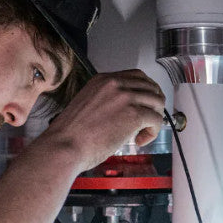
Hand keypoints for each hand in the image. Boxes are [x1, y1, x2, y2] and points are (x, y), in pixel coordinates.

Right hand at [40, 69, 166, 170]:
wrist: (64, 146)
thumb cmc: (72, 134)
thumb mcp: (88, 105)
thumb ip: (107, 101)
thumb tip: (125, 111)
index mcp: (103, 80)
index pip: (136, 76)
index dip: (146, 91)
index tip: (145, 105)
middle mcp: (116, 84)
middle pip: (151, 87)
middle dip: (154, 104)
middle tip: (148, 121)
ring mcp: (126, 97)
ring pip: (157, 102)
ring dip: (154, 119)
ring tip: (142, 133)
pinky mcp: (134, 114)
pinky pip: (156, 120)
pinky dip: (153, 132)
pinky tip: (140, 141)